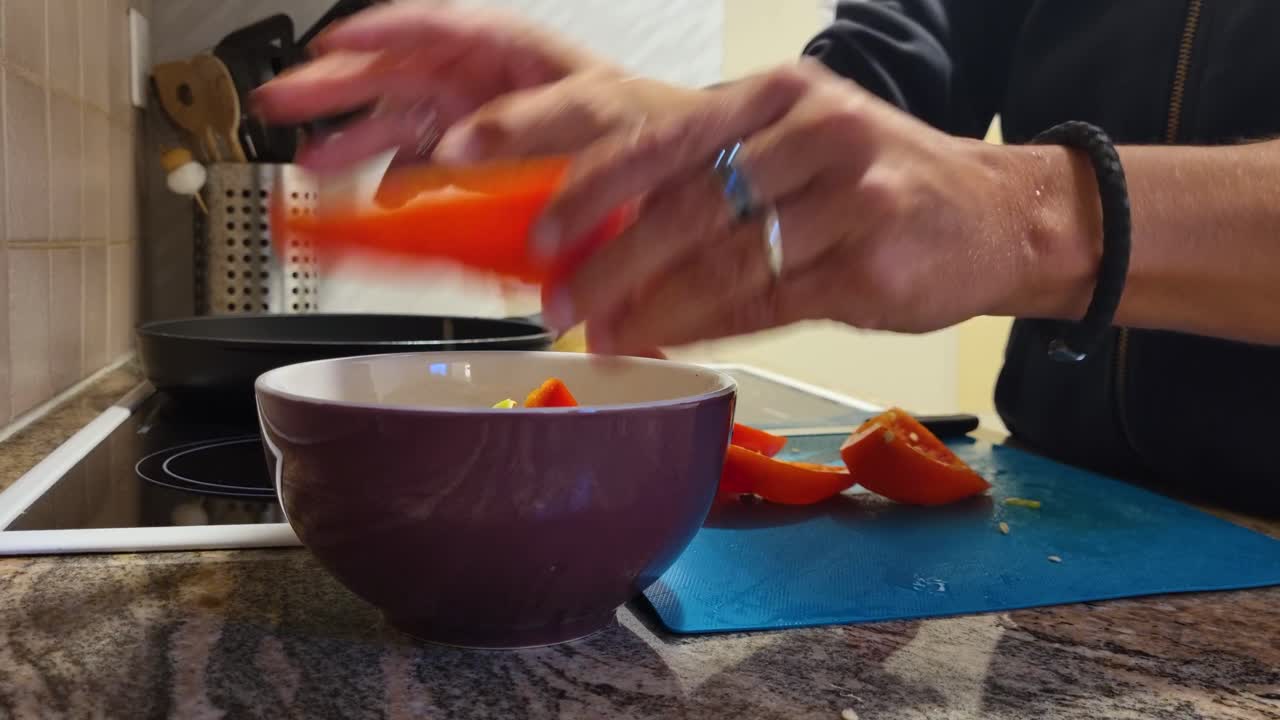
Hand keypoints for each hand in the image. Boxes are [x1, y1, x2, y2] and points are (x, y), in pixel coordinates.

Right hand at [250, 2, 607, 174]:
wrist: (667, 175)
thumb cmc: (640, 123)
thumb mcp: (588, 112)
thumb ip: (520, 126)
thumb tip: (452, 151)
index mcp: (511, 51)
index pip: (432, 28)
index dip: (378, 32)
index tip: (330, 44)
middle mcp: (485, 81)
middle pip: (396, 74)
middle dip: (337, 88)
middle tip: (285, 101)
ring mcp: (477, 123)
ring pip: (399, 123)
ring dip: (352, 140)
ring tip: (309, 158)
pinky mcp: (479, 165)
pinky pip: (424, 166)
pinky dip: (396, 182)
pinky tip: (375, 196)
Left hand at [533, 60, 1098, 353]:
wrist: (999, 213)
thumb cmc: (877, 182)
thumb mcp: (794, 152)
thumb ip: (711, 183)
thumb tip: (610, 242)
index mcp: (776, 95)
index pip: (662, 137)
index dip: (589, 182)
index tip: (536, 227)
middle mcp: (811, 130)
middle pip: (684, 202)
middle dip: (608, 259)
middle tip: (556, 300)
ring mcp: (848, 194)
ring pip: (722, 257)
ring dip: (649, 302)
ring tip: (601, 331)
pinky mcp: (871, 259)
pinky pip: (766, 299)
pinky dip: (706, 323)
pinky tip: (665, 338)